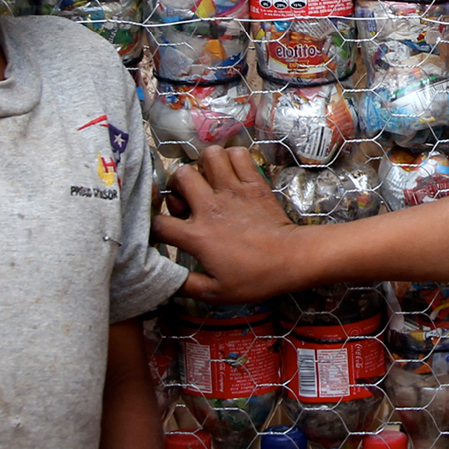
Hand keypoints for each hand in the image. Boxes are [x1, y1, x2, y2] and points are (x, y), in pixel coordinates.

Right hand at [151, 147, 305, 304]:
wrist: (292, 259)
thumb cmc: (255, 278)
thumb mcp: (216, 293)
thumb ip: (186, 286)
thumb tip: (165, 282)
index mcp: (197, 236)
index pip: (159, 224)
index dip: (156, 228)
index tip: (165, 233)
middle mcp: (210, 206)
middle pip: (180, 176)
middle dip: (177, 185)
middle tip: (188, 199)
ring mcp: (233, 190)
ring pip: (209, 156)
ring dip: (205, 165)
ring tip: (209, 180)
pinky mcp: (254, 183)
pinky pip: (239, 154)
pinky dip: (232, 158)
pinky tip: (232, 173)